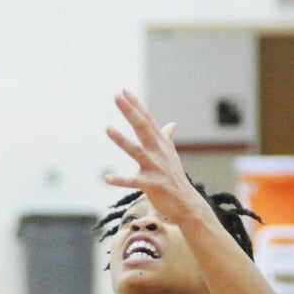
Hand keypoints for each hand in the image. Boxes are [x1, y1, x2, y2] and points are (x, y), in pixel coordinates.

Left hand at [103, 90, 206, 220]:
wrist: (186, 202)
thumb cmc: (175, 177)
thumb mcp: (172, 155)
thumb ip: (167, 138)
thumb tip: (172, 124)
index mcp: (161, 144)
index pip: (147, 120)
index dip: (136, 105)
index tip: (124, 91)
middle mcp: (158, 152)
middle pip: (142, 128)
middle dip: (130, 112)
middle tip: (117, 96)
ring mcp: (155, 168)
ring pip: (136, 151)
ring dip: (122, 140)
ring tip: (107, 128)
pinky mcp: (151, 184)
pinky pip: (133, 182)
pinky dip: (120, 180)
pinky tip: (106, 178)